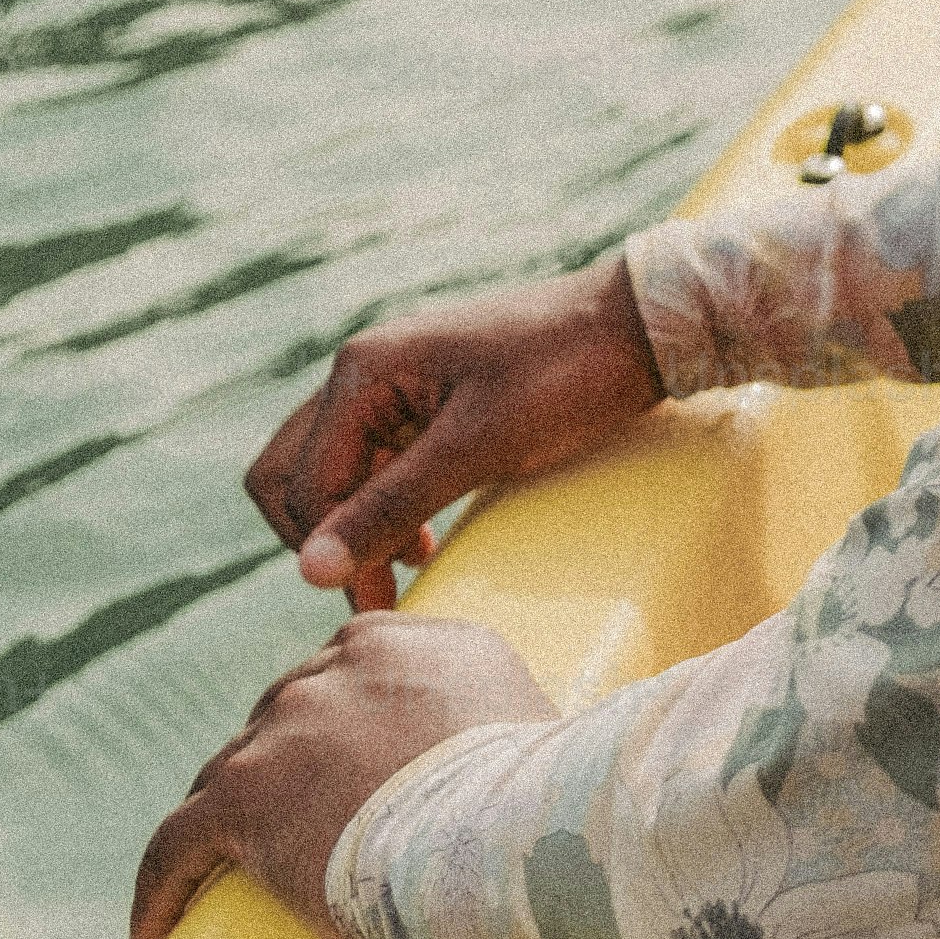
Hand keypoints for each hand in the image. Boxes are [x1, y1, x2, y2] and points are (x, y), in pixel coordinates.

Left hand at [128, 612, 555, 938]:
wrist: (503, 836)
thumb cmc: (536, 803)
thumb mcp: (522, 720)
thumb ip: (483, 713)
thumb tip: (481, 761)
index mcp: (409, 644)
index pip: (348, 668)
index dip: (337, 717)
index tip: (335, 759)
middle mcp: (338, 669)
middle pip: (284, 713)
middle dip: (283, 762)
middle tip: (293, 826)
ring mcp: (284, 728)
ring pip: (228, 771)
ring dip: (224, 818)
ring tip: (219, 878)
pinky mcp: (239, 797)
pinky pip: (175, 842)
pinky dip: (161, 886)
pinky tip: (148, 931)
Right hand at [245, 262, 665, 609]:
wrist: (644, 326)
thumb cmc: (566, 378)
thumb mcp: (477, 449)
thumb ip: (390, 508)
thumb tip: (310, 575)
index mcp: (364, 370)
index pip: (306, 484)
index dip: (333, 554)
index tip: (379, 611)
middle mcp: (367, 371)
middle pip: (295, 472)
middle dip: (325, 537)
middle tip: (377, 591)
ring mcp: (397, 383)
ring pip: (335, 469)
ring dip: (355, 524)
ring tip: (405, 570)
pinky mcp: (429, 400)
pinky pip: (376, 461)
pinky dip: (383, 505)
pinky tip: (422, 541)